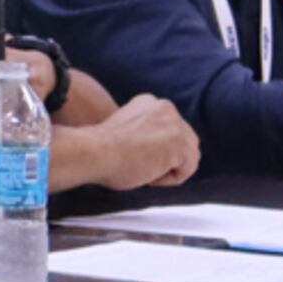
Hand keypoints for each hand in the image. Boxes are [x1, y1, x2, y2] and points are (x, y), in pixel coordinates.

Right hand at [81, 95, 200, 189]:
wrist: (94, 152)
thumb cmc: (99, 150)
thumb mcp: (123, 131)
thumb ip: (142, 133)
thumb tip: (154, 152)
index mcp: (149, 102)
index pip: (169, 127)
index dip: (158, 148)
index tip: (137, 158)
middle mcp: (166, 108)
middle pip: (185, 139)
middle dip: (169, 157)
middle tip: (144, 169)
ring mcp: (175, 125)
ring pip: (188, 154)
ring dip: (170, 168)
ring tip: (145, 174)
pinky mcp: (180, 144)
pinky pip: (187, 168)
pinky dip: (171, 179)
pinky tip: (150, 177)